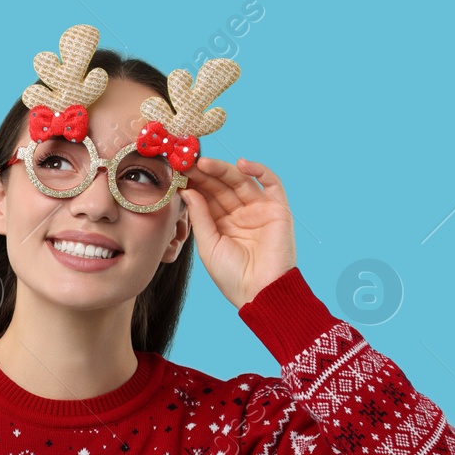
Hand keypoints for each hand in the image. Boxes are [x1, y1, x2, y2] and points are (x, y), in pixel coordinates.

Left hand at [179, 156, 297, 308]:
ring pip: (241, 181)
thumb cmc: (232, 276)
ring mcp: (259, 210)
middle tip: (185, 161)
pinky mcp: (278, 209)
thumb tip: (187, 190)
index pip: (206, 196)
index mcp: (221, 223)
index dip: (193, 183)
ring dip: (223, 169)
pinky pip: (272, 183)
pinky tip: (240, 164)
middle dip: (203, 173)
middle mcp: (240, 214)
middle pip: (221, 186)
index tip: (176, 171)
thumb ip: (200, 216)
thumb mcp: (208, 245)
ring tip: (202, 162)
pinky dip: (259, 170)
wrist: (259, 293)